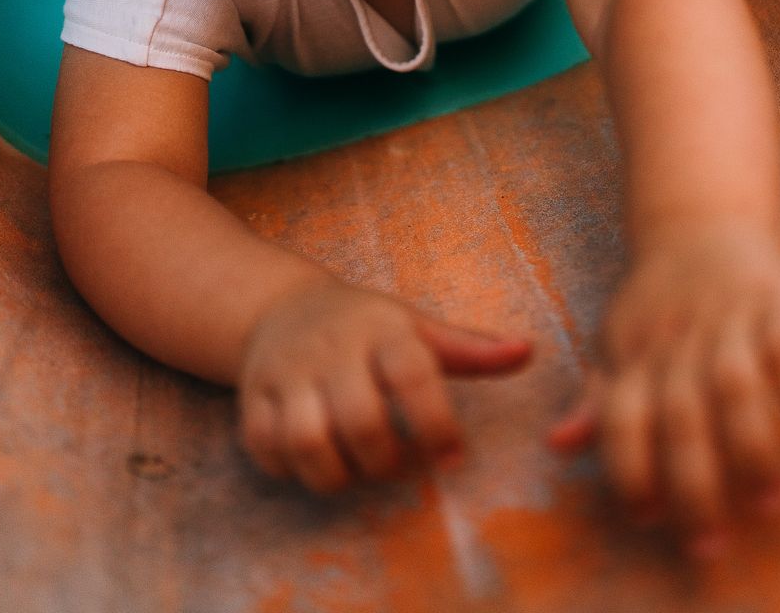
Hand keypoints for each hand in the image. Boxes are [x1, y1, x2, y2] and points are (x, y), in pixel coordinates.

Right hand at [236, 275, 531, 491]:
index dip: (437, 423)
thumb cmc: (364, 326)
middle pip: (359, 419)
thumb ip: (469, 347)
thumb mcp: (416, 327)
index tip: (454, 458)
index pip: (413, 374)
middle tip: (400, 466)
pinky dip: (290, 470)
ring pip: (306, 440)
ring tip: (357, 471)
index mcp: (381, 330)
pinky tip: (316, 464)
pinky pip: (264, 447)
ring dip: (337, 473)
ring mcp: (287, 373)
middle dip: (386, 460)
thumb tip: (527, 353)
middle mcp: (331, 349)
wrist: (280, 307)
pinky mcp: (253, 397)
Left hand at [548, 225, 779, 555]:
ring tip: (770, 502)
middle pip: (680, 420)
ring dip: (753, 447)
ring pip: (735, 387)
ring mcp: (728, 322)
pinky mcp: (775, 301)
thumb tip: (557, 447)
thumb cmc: (655, 306)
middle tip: (711, 546)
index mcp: (634, 359)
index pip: (621, 420)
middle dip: (694, 487)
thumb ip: (597, 402)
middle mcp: (678, 345)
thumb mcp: (616, 347)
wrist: (699, 222)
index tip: (646, 518)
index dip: (628, 470)